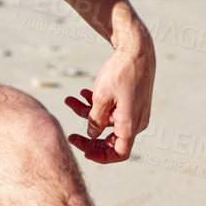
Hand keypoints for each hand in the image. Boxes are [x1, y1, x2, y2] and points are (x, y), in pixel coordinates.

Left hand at [64, 27, 154, 163]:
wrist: (137, 49)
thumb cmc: (120, 73)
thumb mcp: (101, 97)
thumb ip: (95, 120)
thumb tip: (91, 135)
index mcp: (130, 125)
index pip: (119, 153)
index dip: (101, 156)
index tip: (83, 151)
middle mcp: (136, 122)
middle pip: (111, 140)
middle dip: (89, 137)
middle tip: (71, 135)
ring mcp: (134, 112)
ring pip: (108, 121)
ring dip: (88, 113)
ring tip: (69, 100)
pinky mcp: (132, 102)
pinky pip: (114, 110)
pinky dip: (98, 105)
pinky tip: (82, 93)